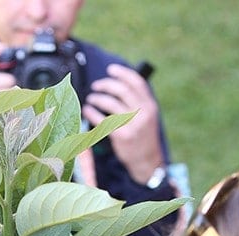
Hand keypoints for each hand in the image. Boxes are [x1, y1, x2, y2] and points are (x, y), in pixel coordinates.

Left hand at [83, 63, 163, 183]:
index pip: (137, 82)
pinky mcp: (121, 136)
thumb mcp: (148, 118)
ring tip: (91, 98)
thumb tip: (119, 85)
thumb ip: (138, 102)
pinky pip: (103, 120)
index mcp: (150, 106)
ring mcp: (132, 124)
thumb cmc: (144, 138)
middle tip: (96, 85)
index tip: (111, 69)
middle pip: (121, 90)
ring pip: (111, 103)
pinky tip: (88, 111)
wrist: (147, 162)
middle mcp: (142, 113)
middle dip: (106, 84)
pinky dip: (93, 113)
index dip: (122, 73)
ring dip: (97, 98)